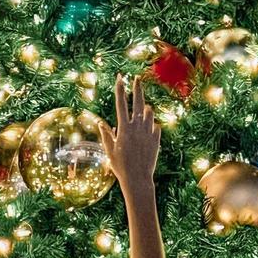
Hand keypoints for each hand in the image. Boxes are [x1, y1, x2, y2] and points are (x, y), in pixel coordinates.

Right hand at [100, 75, 160, 196]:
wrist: (138, 179)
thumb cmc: (120, 167)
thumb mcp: (109, 151)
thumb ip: (106, 135)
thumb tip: (101, 123)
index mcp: (124, 129)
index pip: (121, 104)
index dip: (120, 89)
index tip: (120, 78)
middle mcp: (137, 127)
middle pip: (138, 102)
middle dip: (137, 88)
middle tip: (137, 78)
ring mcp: (148, 132)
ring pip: (149, 112)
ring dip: (145, 110)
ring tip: (141, 114)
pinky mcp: (156, 138)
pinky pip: (155, 126)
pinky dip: (150, 126)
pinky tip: (146, 134)